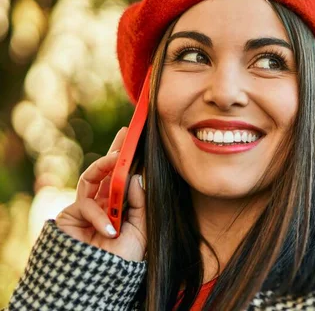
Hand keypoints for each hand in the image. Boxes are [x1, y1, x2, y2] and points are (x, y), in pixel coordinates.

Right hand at [55, 127, 146, 261]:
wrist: (102, 280)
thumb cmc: (123, 258)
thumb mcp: (142, 228)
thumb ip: (140, 202)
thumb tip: (136, 175)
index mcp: (120, 207)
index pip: (124, 179)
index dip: (129, 161)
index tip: (139, 142)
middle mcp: (103, 204)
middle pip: (106, 172)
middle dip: (115, 151)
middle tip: (127, 134)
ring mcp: (86, 208)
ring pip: (92, 178)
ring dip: (105, 166)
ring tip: (118, 158)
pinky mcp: (72, 215)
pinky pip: (86, 204)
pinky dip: (99, 215)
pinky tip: (110, 228)